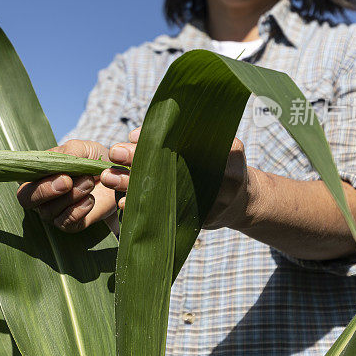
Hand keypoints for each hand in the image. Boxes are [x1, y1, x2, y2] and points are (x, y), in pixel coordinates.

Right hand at [16, 140, 119, 232]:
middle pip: (27, 200)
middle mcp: (40, 197)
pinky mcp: (70, 224)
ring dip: (71, 196)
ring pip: (50, 211)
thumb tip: (60, 162)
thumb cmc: (91, 159)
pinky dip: (79, 210)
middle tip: (68, 181)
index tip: (64, 175)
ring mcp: (54, 212)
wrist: (115, 175)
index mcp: (37, 177)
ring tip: (90, 182)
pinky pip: (67, 222)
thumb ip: (69, 153)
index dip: (39, 182)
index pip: (24, 184)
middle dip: (46, 191)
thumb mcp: (81, 148)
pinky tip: (91, 199)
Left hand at [100, 127, 256, 230]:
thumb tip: (135, 135)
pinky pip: (170, 215)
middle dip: (140, 161)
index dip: (154, 140)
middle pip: (174, 167)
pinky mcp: (205, 221)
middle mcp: (226, 175)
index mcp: (229, 150)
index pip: (187, 141)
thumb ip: (178, 136)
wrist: (244, 200)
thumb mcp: (212, 143)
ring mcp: (218, 201)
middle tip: (115, 154)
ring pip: (168, 193)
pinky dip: (145, 209)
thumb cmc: (218, 163)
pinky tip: (125, 203)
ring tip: (111, 178)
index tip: (130, 138)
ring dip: (135, 186)